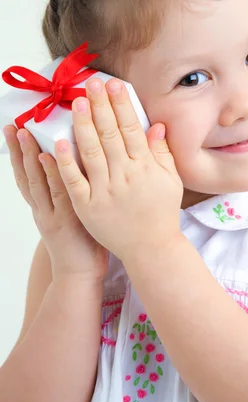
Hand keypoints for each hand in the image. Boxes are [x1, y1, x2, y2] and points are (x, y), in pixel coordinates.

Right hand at [2, 125, 108, 280]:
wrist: (81, 276)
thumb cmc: (81, 243)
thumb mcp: (70, 215)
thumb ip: (69, 193)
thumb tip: (74, 167)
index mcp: (43, 207)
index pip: (26, 176)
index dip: (19, 155)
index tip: (15, 131)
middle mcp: (42, 208)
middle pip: (26, 175)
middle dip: (18, 150)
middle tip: (12, 125)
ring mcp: (53, 214)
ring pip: (37, 181)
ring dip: (29, 156)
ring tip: (24, 133)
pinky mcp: (66, 220)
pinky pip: (58, 192)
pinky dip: (52, 174)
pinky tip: (48, 157)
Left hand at [52, 77, 182, 262]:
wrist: (151, 249)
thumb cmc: (162, 213)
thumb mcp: (170, 181)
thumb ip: (162, 153)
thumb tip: (156, 125)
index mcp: (145, 167)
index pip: (131, 129)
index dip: (121, 105)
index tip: (113, 85)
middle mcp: (125, 176)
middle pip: (110, 134)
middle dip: (100, 106)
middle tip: (91, 83)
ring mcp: (105, 192)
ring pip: (91, 152)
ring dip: (83, 125)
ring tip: (76, 103)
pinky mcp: (88, 207)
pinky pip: (74, 181)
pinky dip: (66, 162)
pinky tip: (58, 142)